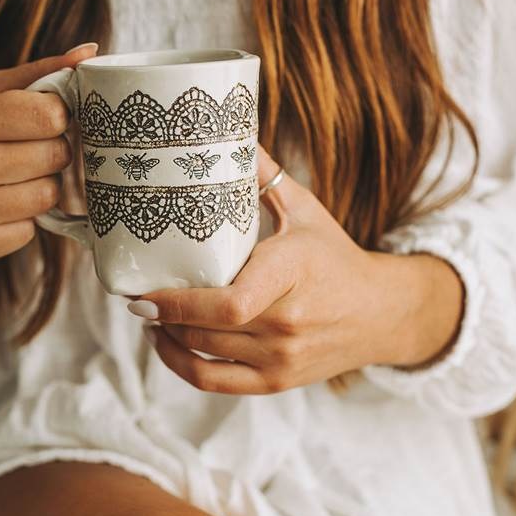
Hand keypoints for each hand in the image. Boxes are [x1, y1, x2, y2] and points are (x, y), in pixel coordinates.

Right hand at [0, 43, 98, 287]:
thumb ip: (41, 73)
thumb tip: (91, 53)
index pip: (51, 115)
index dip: (57, 117)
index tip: (44, 120)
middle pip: (55, 157)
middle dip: (52, 152)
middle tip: (29, 152)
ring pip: (47, 197)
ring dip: (40, 187)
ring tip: (14, 179)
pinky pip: (28, 233)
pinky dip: (21, 221)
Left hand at [132, 145, 464, 394]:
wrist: (382, 313)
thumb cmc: (335, 256)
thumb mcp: (306, 209)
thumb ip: (264, 175)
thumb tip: (226, 133)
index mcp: (292, 273)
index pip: (228, 303)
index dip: (176, 305)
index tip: (141, 293)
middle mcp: (288, 323)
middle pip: (204, 329)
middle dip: (159, 315)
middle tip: (133, 293)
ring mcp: (282, 358)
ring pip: (203, 354)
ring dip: (165, 337)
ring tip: (147, 314)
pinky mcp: (277, 382)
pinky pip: (214, 383)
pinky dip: (182, 366)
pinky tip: (166, 343)